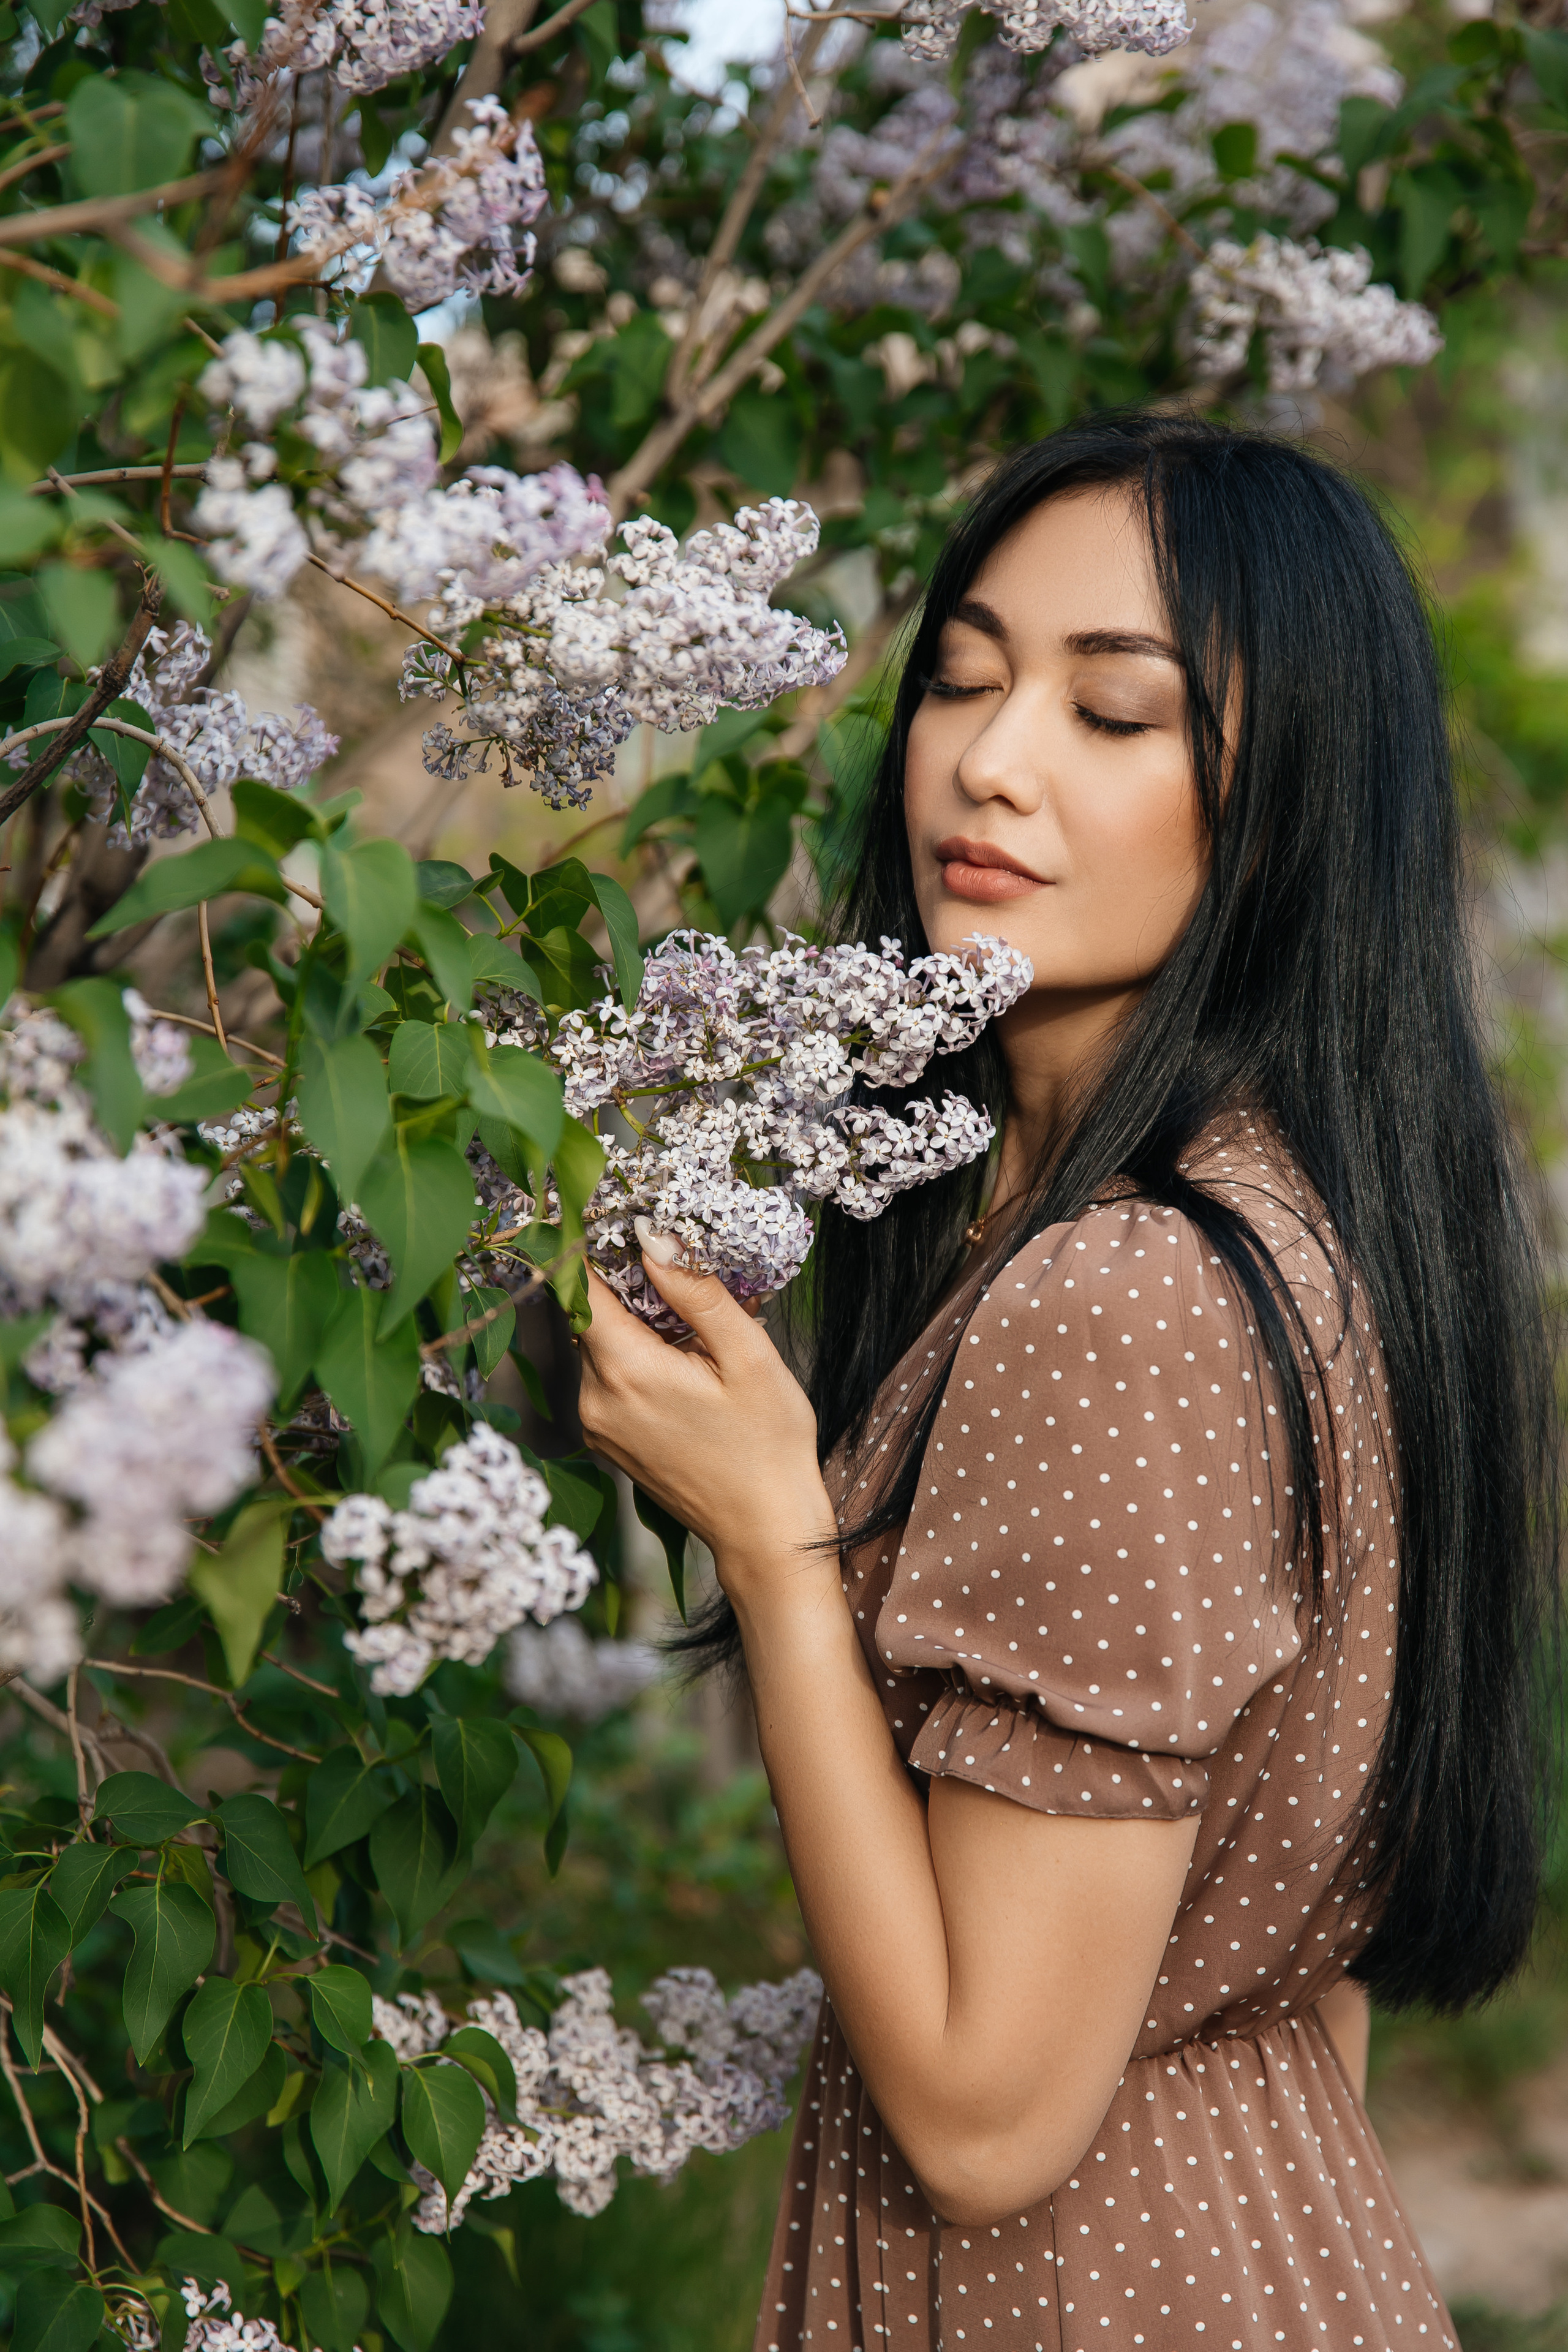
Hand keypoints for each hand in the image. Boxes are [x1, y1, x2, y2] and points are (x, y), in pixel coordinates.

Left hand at [574, 1245, 839, 1593]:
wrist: (765, 1530)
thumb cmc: (767, 1446)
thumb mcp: (749, 1356)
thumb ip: (697, 1292)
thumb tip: (652, 1237)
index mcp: (626, 1371)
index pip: (582, 1287)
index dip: (596, 1249)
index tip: (621, 1224)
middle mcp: (596, 1399)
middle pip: (594, 1315)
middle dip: (635, 1289)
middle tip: (688, 1279)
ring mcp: (597, 1424)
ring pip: (604, 1346)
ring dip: (642, 1326)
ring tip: (701, 1335)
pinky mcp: (608, 1440)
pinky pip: (612, 1379)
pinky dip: (642, 1360)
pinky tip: (690, 1367)